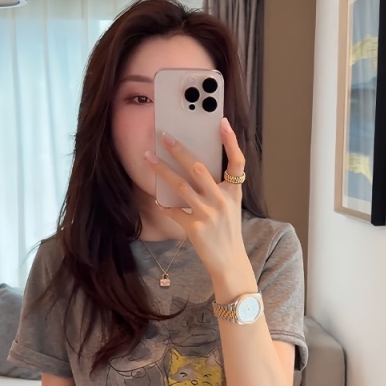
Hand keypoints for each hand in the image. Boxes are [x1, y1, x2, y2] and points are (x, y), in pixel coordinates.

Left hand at [144, 117, 248, 279]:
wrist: (229, 262)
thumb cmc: (227, 232)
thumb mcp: (230, 207)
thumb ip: (217, 189)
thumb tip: (193, 168)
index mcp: (233, 192)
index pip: (237, 162)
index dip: (231, 141)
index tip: (222, 123)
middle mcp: (222, 200)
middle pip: (199, 168)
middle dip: (179, 150)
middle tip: (165, 136)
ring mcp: (208, 214)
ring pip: (181, 185)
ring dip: (162, 170)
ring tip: (148, 158)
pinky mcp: (195, 228)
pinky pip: (174, 211)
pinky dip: (163, 205)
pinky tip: (156, 199)